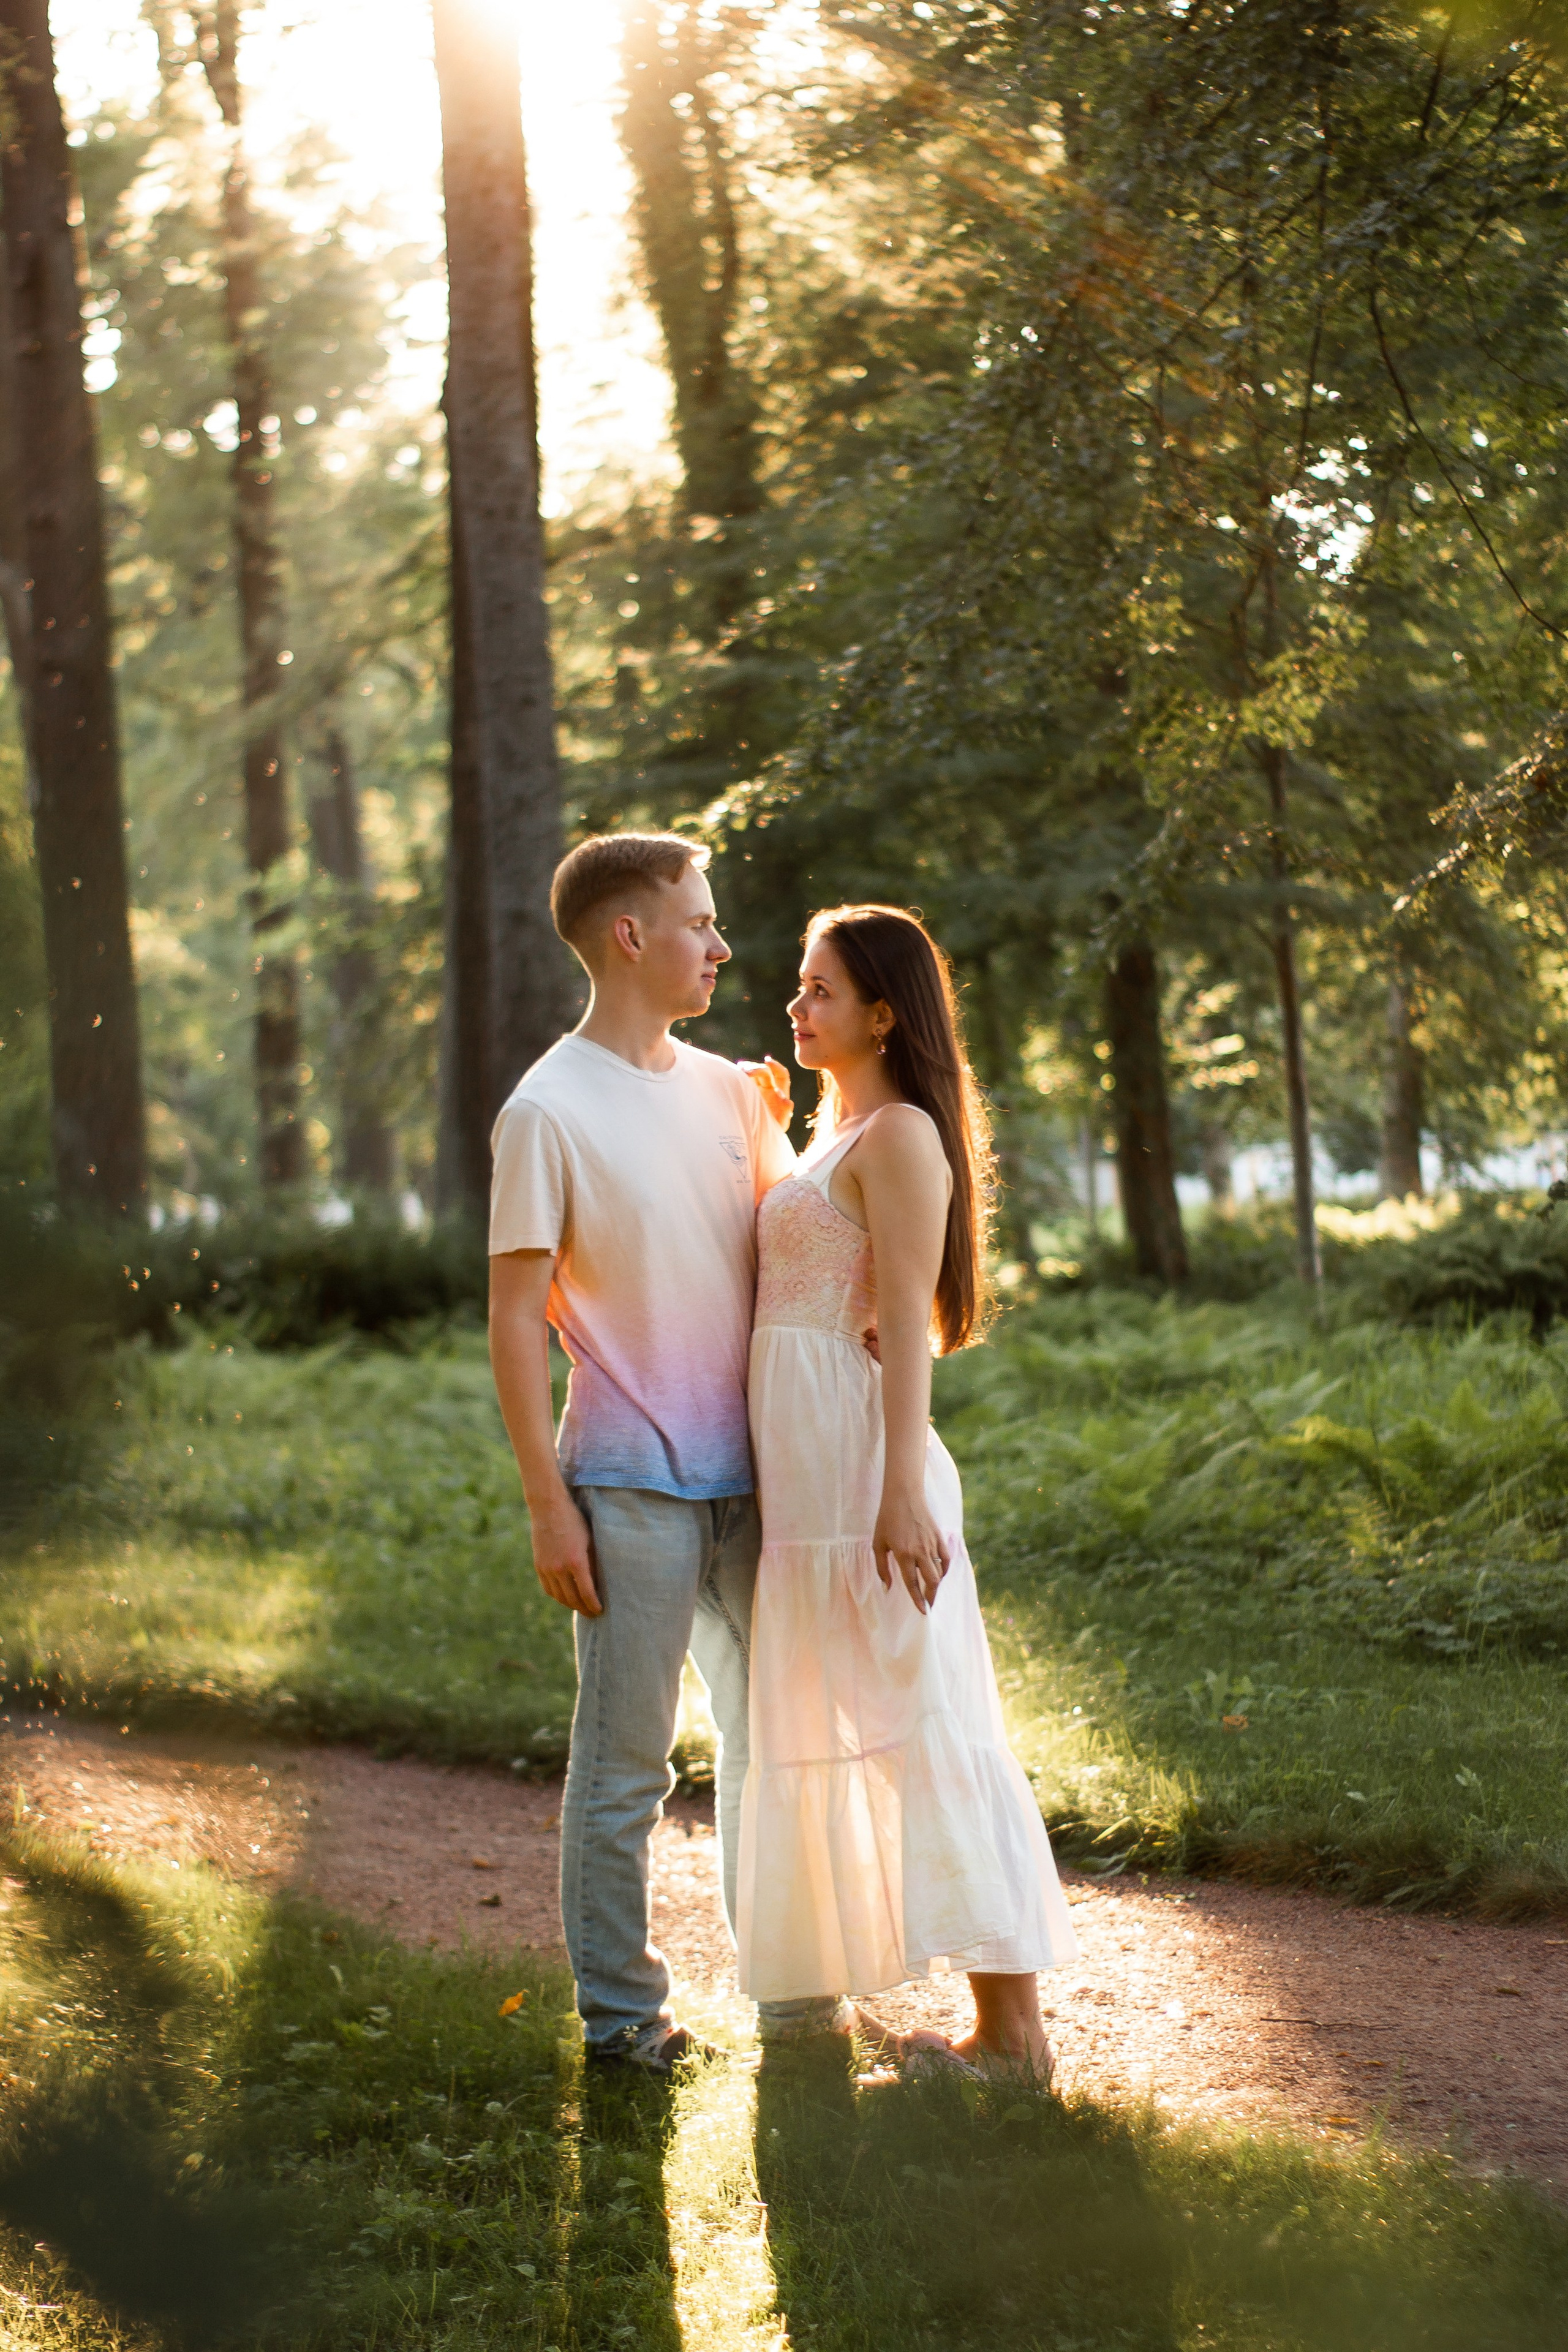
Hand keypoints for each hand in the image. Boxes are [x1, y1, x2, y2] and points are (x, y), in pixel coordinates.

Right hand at [527, 1491, 601, 1614]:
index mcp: (576, 1562)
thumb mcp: (590, 1540)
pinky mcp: (539, 1566)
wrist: (549, 1508)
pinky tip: (565, 1597)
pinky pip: (548, 1589)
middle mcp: (560, 1569)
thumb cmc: (575, 1522)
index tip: (600, 1611)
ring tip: (580, 1607)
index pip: (587, 1593)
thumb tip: (600, 1583)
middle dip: (583, 1609)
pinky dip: (557, 1596)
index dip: (594, 1605)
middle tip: (592, 1613)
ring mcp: (547, 1568)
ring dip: (570, 1605)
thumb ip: (594, 1563)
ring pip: (559, 1597)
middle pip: (572, 1599)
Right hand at [738, 1056, 792, 1130]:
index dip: (776, 1067)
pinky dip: (737, 1075)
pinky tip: (733, 1074)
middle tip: (745, 1072)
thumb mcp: (779, 1125)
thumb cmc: (770, 1132)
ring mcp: (755, 1090)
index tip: (768, 1062)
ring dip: (746, 1069)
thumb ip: (785, 1113)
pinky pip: (741, 1080)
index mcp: (778, 1094)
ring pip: (751, 1074)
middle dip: (755, 1069)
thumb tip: (787, 1100)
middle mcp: (767, 1089)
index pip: (781, 1075)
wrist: (756, 1137)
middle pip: (764, 1073)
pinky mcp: (743, 1092)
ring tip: (738, 1070)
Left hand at [872, 1490, 949, 1614]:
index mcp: (903, 1554)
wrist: (903, 1495)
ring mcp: (932, 1544)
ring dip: (937, 1585)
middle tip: (929, 1605)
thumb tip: (887, 1588)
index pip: (912, 1583)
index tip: (922, 1611)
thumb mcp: (878, 1543)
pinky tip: (940, 1574)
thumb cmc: (887, 1518)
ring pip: (940, 1571)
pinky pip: (946, 1558)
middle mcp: (920, 1551)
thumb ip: (881, 1567)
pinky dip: (945, 1569)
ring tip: (931, 1591)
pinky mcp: (939, 1537)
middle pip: (931, 1581)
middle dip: (931, 1596)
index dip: (917, 1599)